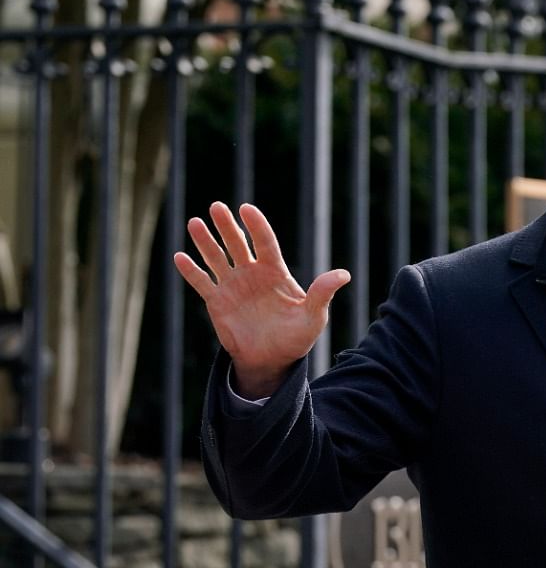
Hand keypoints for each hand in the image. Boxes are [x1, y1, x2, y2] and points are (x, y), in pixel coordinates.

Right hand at [173, 201, 348, 397]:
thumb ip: (323, 294)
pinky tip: (180, 257)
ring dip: (205, 241)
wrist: (272, 360)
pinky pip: (202, 282)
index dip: (257, 226)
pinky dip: (191, 271)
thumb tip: (343, 275)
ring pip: (217, 258)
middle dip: (227, 226)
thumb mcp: (314, 317)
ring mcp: (233, 286)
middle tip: (217, 206)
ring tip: (194, 222)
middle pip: (238, 244)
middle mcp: (252, 274)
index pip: (265, 243)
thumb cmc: (296, 337)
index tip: (246, 209)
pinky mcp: (217, 302)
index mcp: (276, 272)